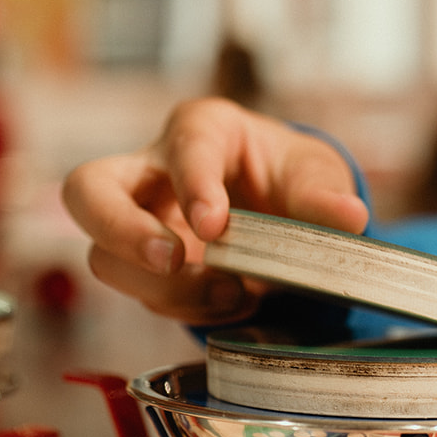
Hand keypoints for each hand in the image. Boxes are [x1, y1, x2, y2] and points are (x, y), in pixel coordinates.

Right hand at [61, 97, 367, 323]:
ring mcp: (136, 224)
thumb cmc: (282, 177)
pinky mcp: (141, 269)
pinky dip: (183, 307)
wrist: (274, 215)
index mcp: (200, 130)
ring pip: (104, 256)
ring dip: (162, 287)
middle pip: (87, 191)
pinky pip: (143, 294)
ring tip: (229, 292)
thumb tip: (349, 218)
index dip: (192, 184)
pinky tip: (229, 302)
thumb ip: (324, 195)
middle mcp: (150, 171)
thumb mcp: (313, 173)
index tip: (214, 226)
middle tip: (171, 261)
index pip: (181, 146)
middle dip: (120, 231)